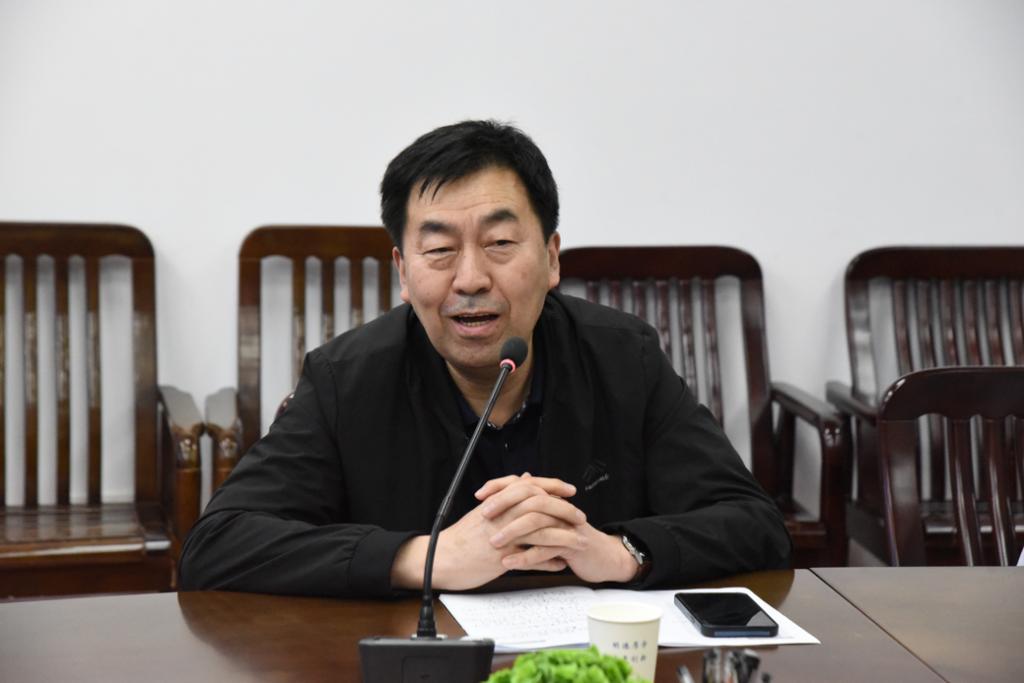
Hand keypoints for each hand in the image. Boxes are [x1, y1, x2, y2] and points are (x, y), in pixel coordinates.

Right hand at [390, 474, 578, 590]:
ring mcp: (502, 537)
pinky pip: (531, 558)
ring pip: (539, 531)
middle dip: (563, 508)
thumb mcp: (484, 509)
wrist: (441, 558)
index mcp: (497, 502)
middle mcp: (501, 516)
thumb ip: (505, 493)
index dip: (552, 486)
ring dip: (561, 535)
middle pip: (539, 504)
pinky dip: (548, 561)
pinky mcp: (501, 558)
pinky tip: (560, 563)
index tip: (569, 489)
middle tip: (579, 514)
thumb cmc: (461, 537)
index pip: (529, 486)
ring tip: (576, 540)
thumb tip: (525, 477)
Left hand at [478, 474, 639, 583]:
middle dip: (504, 505)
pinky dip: (526, 557)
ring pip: (536, 523)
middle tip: (483, 516)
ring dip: (512, 533)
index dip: (500, 487)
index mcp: (550, 499)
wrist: (601, 557)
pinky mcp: (571, 545)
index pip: (522, 484)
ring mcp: (565, 526)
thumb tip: (516, 484)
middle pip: (529, 497)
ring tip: (493, 543)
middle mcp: (558, 507)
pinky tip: (509, 563)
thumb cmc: (571, 539)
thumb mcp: (548, 521)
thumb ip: (530, 506)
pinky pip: (546, 549)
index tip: (479, 495)